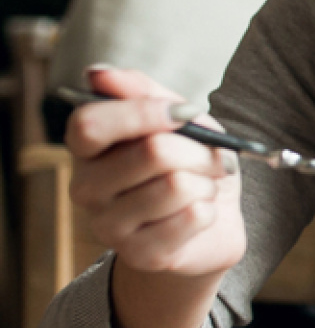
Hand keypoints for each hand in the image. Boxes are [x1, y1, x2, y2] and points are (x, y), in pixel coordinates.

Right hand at [65, 66, 246, 327]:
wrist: (211, 221)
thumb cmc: (189, 162)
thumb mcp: (176, 119)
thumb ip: (142, 92)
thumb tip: (98, 73)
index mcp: (87, 149)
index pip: (90, 124)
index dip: (142, 113)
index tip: (185, 112)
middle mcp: (86, 188)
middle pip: (151, 152)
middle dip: (199, 150)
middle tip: (215, 156)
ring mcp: (109, 226)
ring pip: (176, 186)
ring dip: (208, 181)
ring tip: (206, 186)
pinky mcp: (142, 254)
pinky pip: (192, 217)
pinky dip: (211, 209)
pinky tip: (202, 214)